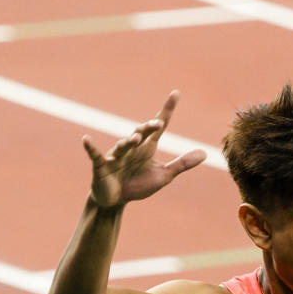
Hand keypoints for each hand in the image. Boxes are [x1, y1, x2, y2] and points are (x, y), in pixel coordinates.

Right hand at [82, 91, 206, 208]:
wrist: (116, 200)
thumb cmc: (137, 185)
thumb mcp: (163, 176)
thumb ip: (182, 164)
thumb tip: (205, 153)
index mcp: (147, 147)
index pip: (159, 126)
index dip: (167, 110)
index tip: (176, 93)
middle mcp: (132, 147)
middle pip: (141, 132)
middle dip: (149, 128)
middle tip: (159, 123)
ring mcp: (116, 155)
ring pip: (123, 145)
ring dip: (129, 142)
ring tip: (137, 139)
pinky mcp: (102, 165)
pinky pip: (95, 155)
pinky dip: (91, 147)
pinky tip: (87, 139)